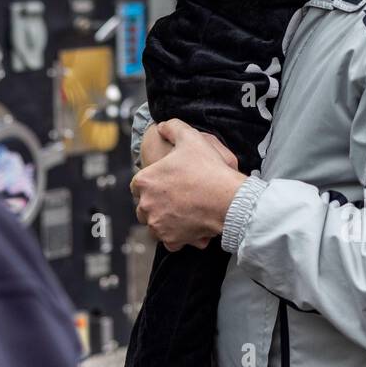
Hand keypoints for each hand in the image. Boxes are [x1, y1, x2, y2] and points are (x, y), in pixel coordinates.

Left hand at [131, 119, 247, 251]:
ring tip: (179, 212)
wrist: (227, 199)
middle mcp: (146, 204)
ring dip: (162, 219)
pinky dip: (175, 236)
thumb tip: (162, 126)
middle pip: (142, 206)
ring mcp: (157, 224)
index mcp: (144, 181)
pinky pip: (168, 240)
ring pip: (154, 223)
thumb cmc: (208, 169)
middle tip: (172, 197)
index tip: (163, 182)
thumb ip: (172, 127)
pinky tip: (185, 226)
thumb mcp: (190, 138)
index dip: (150, 182)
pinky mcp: (170, 239)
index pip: (137, 184)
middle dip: (154, 202)